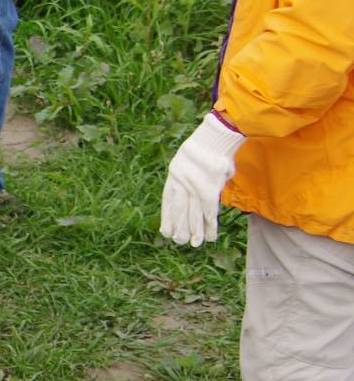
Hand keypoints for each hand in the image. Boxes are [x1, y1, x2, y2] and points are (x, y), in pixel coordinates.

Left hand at [160, 113, 243, 245]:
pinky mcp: (208, 190)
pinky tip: (208, 235)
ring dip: (194, 230)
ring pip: (193, 214)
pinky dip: (209, 224)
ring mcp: (194, 187)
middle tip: (179, 241)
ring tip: (193, 243)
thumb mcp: (193, 162)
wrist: (214, 137)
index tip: (165, 231)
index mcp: (174, 176)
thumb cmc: (208, 148)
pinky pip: (208, 211)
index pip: (168, 201)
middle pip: (180, 210)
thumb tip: (203, 190)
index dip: (167, 217)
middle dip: (180, 227)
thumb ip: (194, 178)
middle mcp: (181, 184)